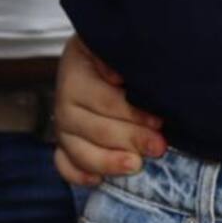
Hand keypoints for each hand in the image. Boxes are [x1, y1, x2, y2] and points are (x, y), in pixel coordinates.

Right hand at [53, 35, 167, 185]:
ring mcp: (62, 124)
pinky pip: (64, 164)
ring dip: (108, 162)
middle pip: (95, 128)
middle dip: (130, 139)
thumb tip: (116, 77)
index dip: (132, 112)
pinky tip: (99, 180)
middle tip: (159, 146)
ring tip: (136, 165)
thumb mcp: (112, 41)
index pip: (104, 100)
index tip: (159, 120)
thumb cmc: (110, 48)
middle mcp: (64, 101)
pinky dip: (78, 175)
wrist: (91, 51)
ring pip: (79, 151)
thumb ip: (116, 55)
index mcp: (76, 73)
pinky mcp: (63, 142)